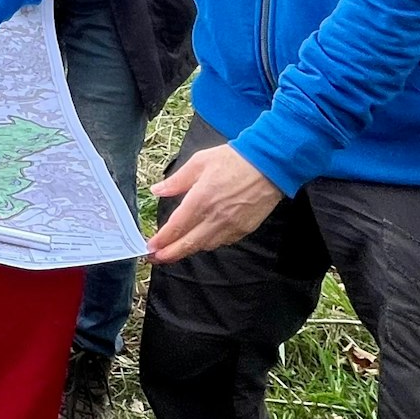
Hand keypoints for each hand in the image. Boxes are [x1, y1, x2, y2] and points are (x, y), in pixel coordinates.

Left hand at [146, 145, 282, 263]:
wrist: (269, 165)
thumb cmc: (234, 160)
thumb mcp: (199, 162)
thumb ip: (177, 180)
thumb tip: (157, 190)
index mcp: (201, 200)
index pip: (176, 227)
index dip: (162, 240)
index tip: (150, 247)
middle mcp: (215, 217)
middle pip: (189, 243)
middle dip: (170, 254)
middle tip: (155, 258)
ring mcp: (231, 226)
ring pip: (205, 246)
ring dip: (187, 250)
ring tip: (174, 251)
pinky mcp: (243, 229)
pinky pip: (221, 242)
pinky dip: (207, 244)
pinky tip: (199, 240)